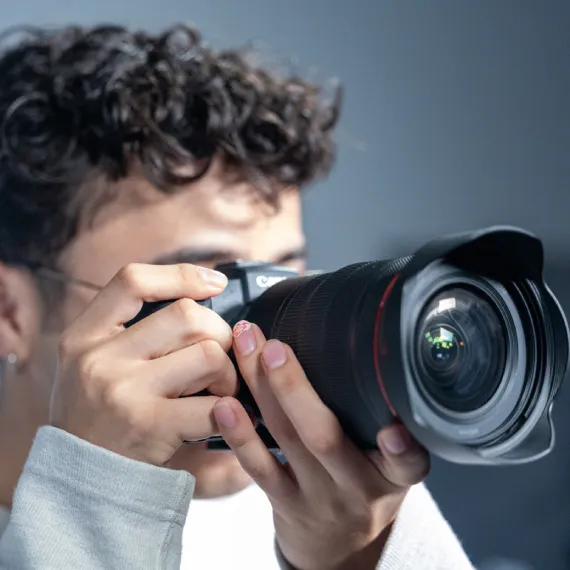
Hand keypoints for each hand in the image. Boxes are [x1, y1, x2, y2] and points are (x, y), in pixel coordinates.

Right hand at [50, 263, 236, 465]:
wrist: (80, 478)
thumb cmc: (100, 414)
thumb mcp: (94, 362)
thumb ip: (132, 330)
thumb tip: (202, 297)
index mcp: (85, 335)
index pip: (132, 280)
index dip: (181, 275)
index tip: (214, 283)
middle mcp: (99, 358)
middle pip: (186, 315)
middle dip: (220, 333)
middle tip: (220, 357)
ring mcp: (123, 391)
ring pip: (207, 355)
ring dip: (228, 372)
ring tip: (220, 389)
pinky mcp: (148, 426)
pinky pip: (213, 405)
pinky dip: (230, 408)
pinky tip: (223, 416)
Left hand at [213, 321, 429, 569]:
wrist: (341, 547)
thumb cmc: (364, 484)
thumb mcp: (388, 464)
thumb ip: (378, 421)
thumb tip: (349, 352)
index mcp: (393, 474)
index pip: (408, 463)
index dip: (403, 448)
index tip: (393, 430)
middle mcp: (356, 486)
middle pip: (324, 437)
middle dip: (294, 388)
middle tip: (273, 347)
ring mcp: (317, 497)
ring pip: (286, 439)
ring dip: (261, 390)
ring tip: (244, 350)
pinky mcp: (285, 503)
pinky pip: (260, 468)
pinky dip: (241, 434)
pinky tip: (225, 404)